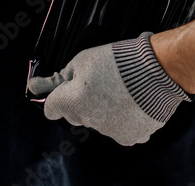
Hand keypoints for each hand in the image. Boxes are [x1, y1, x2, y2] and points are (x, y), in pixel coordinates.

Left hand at [27, 32, 189, 145]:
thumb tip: (35, 87)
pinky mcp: (131, 136)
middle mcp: (88, 121)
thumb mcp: (85, 59)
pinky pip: (121, 129)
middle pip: (76, 115)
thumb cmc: (120, 60)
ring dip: (104, 108)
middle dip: (81, 100)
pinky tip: (133, 102)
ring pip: (99, 122)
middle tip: (100, 81)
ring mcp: (110, 132)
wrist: (159, 70)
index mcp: (73, 102)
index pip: (51, 108)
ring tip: (122, 88)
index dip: (58, 95)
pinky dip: (124, 118)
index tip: (66, 88)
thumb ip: (60, 77)